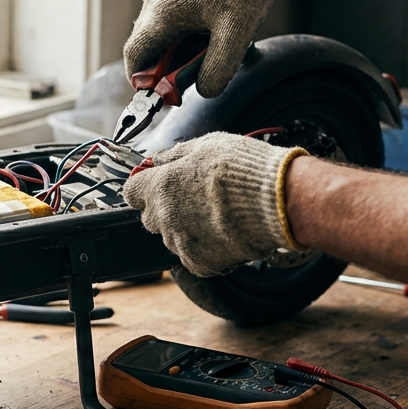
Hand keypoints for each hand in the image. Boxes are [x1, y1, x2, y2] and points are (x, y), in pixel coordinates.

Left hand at [123, 133, 309, 275]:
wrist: (277, 201)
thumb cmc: (244, 170)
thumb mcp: (205, 145)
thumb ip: (175, 155)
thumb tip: (159, 159)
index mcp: (160, 187)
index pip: (131, 191)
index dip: (144, 185)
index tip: (155, 182)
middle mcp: (164, 218)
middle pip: (151, 217)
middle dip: (165, 207)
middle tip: (194, 196)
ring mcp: (181, 243)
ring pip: (172, 237)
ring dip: (186, 228)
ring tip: (216, 214)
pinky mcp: (200, 263)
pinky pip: (193, 256)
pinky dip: (205, 247)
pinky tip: (224, 231)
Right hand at [124, 0, 294, 97]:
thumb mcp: (236, 35)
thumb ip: (218, 69)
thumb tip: (204, 91)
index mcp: (162, 12)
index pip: (135, 55)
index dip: (142, 80)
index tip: (160, 93)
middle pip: (146, 45)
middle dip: (164, 65)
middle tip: (192, 74)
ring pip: (157, 30)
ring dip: (175, 48)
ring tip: (207, 48)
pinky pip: (168, 15)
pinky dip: (181, 31)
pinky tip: (208, 29)